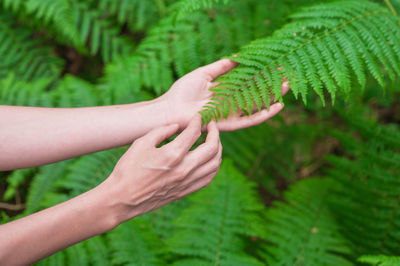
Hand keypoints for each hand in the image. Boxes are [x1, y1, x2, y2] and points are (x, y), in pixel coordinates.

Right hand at [100, 115, 220, 222]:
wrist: (122, 199)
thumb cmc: (128, 169)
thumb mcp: (141, 143)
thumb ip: (161, 131)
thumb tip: (177, 126)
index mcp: (172, 155)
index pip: (194, 133)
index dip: (198, 121)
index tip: (198, 116)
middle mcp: (184, 169)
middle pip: (212, 148)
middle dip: (215, 133)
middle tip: (212, 125)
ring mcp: (186, 182)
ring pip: (214, 164)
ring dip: (218, 150)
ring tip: (213, 141)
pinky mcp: (185, 191)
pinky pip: (208, 178)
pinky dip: (213, 166)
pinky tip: (209, 160)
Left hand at [158, 59, 289, 131]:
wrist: (170, 110)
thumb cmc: (183, 91)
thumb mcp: (204, 74)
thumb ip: (222, 67)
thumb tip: (238, 56)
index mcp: (226, 90)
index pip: (248, 81)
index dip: (261, 74)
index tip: (274, 65)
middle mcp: (231, 102)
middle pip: (256, 93)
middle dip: (271, 85)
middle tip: (287, 75)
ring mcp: (232, 113)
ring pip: (257, 105)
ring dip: (272, 97)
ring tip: (287, 86)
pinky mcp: (229, 124)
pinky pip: (250, 119)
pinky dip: (264, 114)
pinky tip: (278, 106)